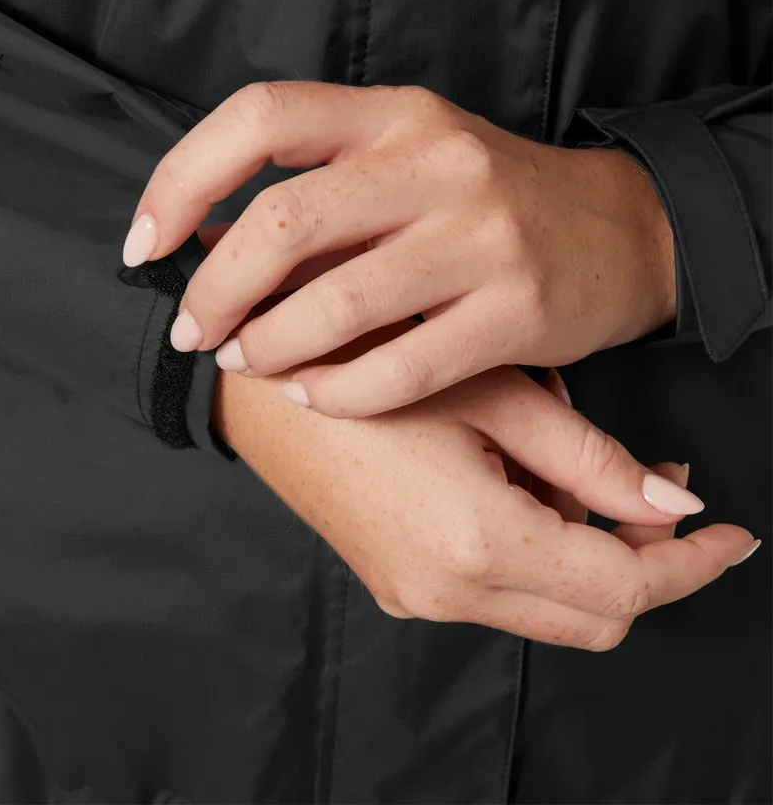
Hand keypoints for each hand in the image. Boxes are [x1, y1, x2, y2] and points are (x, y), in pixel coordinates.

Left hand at [127, 82, 676, 416]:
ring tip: (246, 363)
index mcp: (393, 114)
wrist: (620, 229)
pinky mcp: (517, 310)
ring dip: (268, 347)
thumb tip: (200, 241)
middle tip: (193, 329)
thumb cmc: (487, 199)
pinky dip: (338, 392)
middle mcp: (436, 161)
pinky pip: (402, 368)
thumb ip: (317, 191)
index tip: (147, 244)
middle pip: (284, 221)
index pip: (259, 116)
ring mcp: (482, 235)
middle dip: (215, 288)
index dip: (182, 178)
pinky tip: (312, 395)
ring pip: (337, 303)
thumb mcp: (406, 161)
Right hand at [212, 327, 755, 648]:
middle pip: (592, 616)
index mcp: (475, 543)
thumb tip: (669, 501)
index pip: (624, 586)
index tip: (729, 535)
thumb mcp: (492, 394)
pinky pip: (495, 593)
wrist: (256, 386)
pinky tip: (517, 483)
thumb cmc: (365, 366)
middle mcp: (445, 592)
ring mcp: (415, 596)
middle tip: (654, 493)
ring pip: (545, 608)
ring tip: (572, 468)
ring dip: (583, 555)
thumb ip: (590, 459)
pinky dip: (532, 555)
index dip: (690, 564)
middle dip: (643, 565)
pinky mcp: (396, 584)